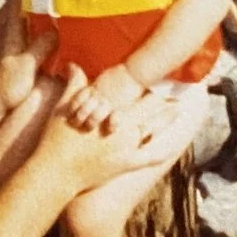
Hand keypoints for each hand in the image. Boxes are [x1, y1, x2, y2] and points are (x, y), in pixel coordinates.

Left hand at [0, 0, 53, 112]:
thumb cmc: (6, 86)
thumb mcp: (25, 66)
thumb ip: (40, 46)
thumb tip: (56, 29)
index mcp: (9, 25)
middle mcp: (7, 23)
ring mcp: (10, 31)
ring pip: (26, 5)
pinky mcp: (16, 41)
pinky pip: (29, 18)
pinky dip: (40, 12)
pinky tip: (56, 14)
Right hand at [33, 68, 179, 190]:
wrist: (57, 172)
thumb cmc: (56, 140)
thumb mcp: (64, 108)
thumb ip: (73, 85)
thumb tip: (73, 64)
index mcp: (110, 110)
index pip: (135, 89)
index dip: (151, 79)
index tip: (161, 72)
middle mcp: (123, 125)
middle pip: (150, 106)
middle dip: (164, 96)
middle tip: (178, 87)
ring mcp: (128, 146)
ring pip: (154, 128)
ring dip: (167, 118)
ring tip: (179, 108)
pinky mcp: (127, 164)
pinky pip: (150, 157)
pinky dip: (163, 151)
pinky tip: (173, 146)